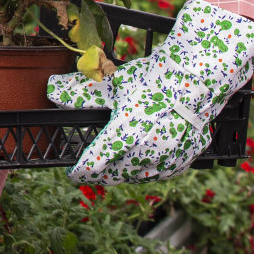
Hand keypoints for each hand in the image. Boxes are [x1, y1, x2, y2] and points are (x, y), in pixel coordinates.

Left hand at [46, 0, 253, 183]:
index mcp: (126, 132)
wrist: (201, 79)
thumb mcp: (114, 83)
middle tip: (91, 171)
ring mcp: (169, 158)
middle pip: (115, 173)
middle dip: (100, 174)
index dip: (81, 171)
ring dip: (122, 174)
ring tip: (112, 170)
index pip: (96, 162)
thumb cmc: (155, 77)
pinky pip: (160, 173)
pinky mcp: (185, 159)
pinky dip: (146, 171)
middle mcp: (147, 151)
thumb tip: (52, 91)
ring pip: (138, 176)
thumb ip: (82, 92)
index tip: (72, 174)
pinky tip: (141, 166)